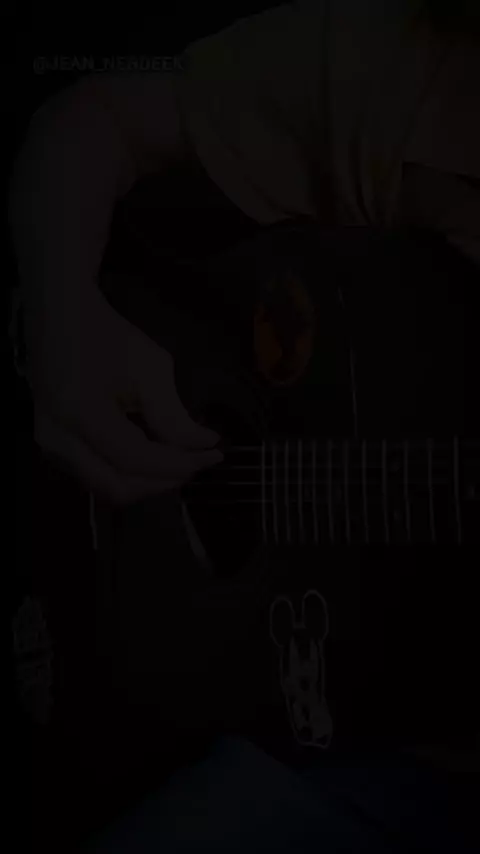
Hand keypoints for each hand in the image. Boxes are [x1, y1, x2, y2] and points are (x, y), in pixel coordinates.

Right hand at [28, 288, 222, 503]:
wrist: (60, 317)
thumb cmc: (106, 335)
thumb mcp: (150, 368)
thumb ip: (174, 416)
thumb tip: (203, 445)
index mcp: (81, 414)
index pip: (137, 460)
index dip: (179, 464)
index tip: (213, 454)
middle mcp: (58, 440)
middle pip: (119, 488)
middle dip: (164, 481)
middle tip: (196, 462)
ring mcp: (49, 447)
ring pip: (106, 488)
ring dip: (147, 481)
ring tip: (178, 458)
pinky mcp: (52, 448)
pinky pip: (95, 476)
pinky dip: (129, 473)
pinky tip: (152, 454)